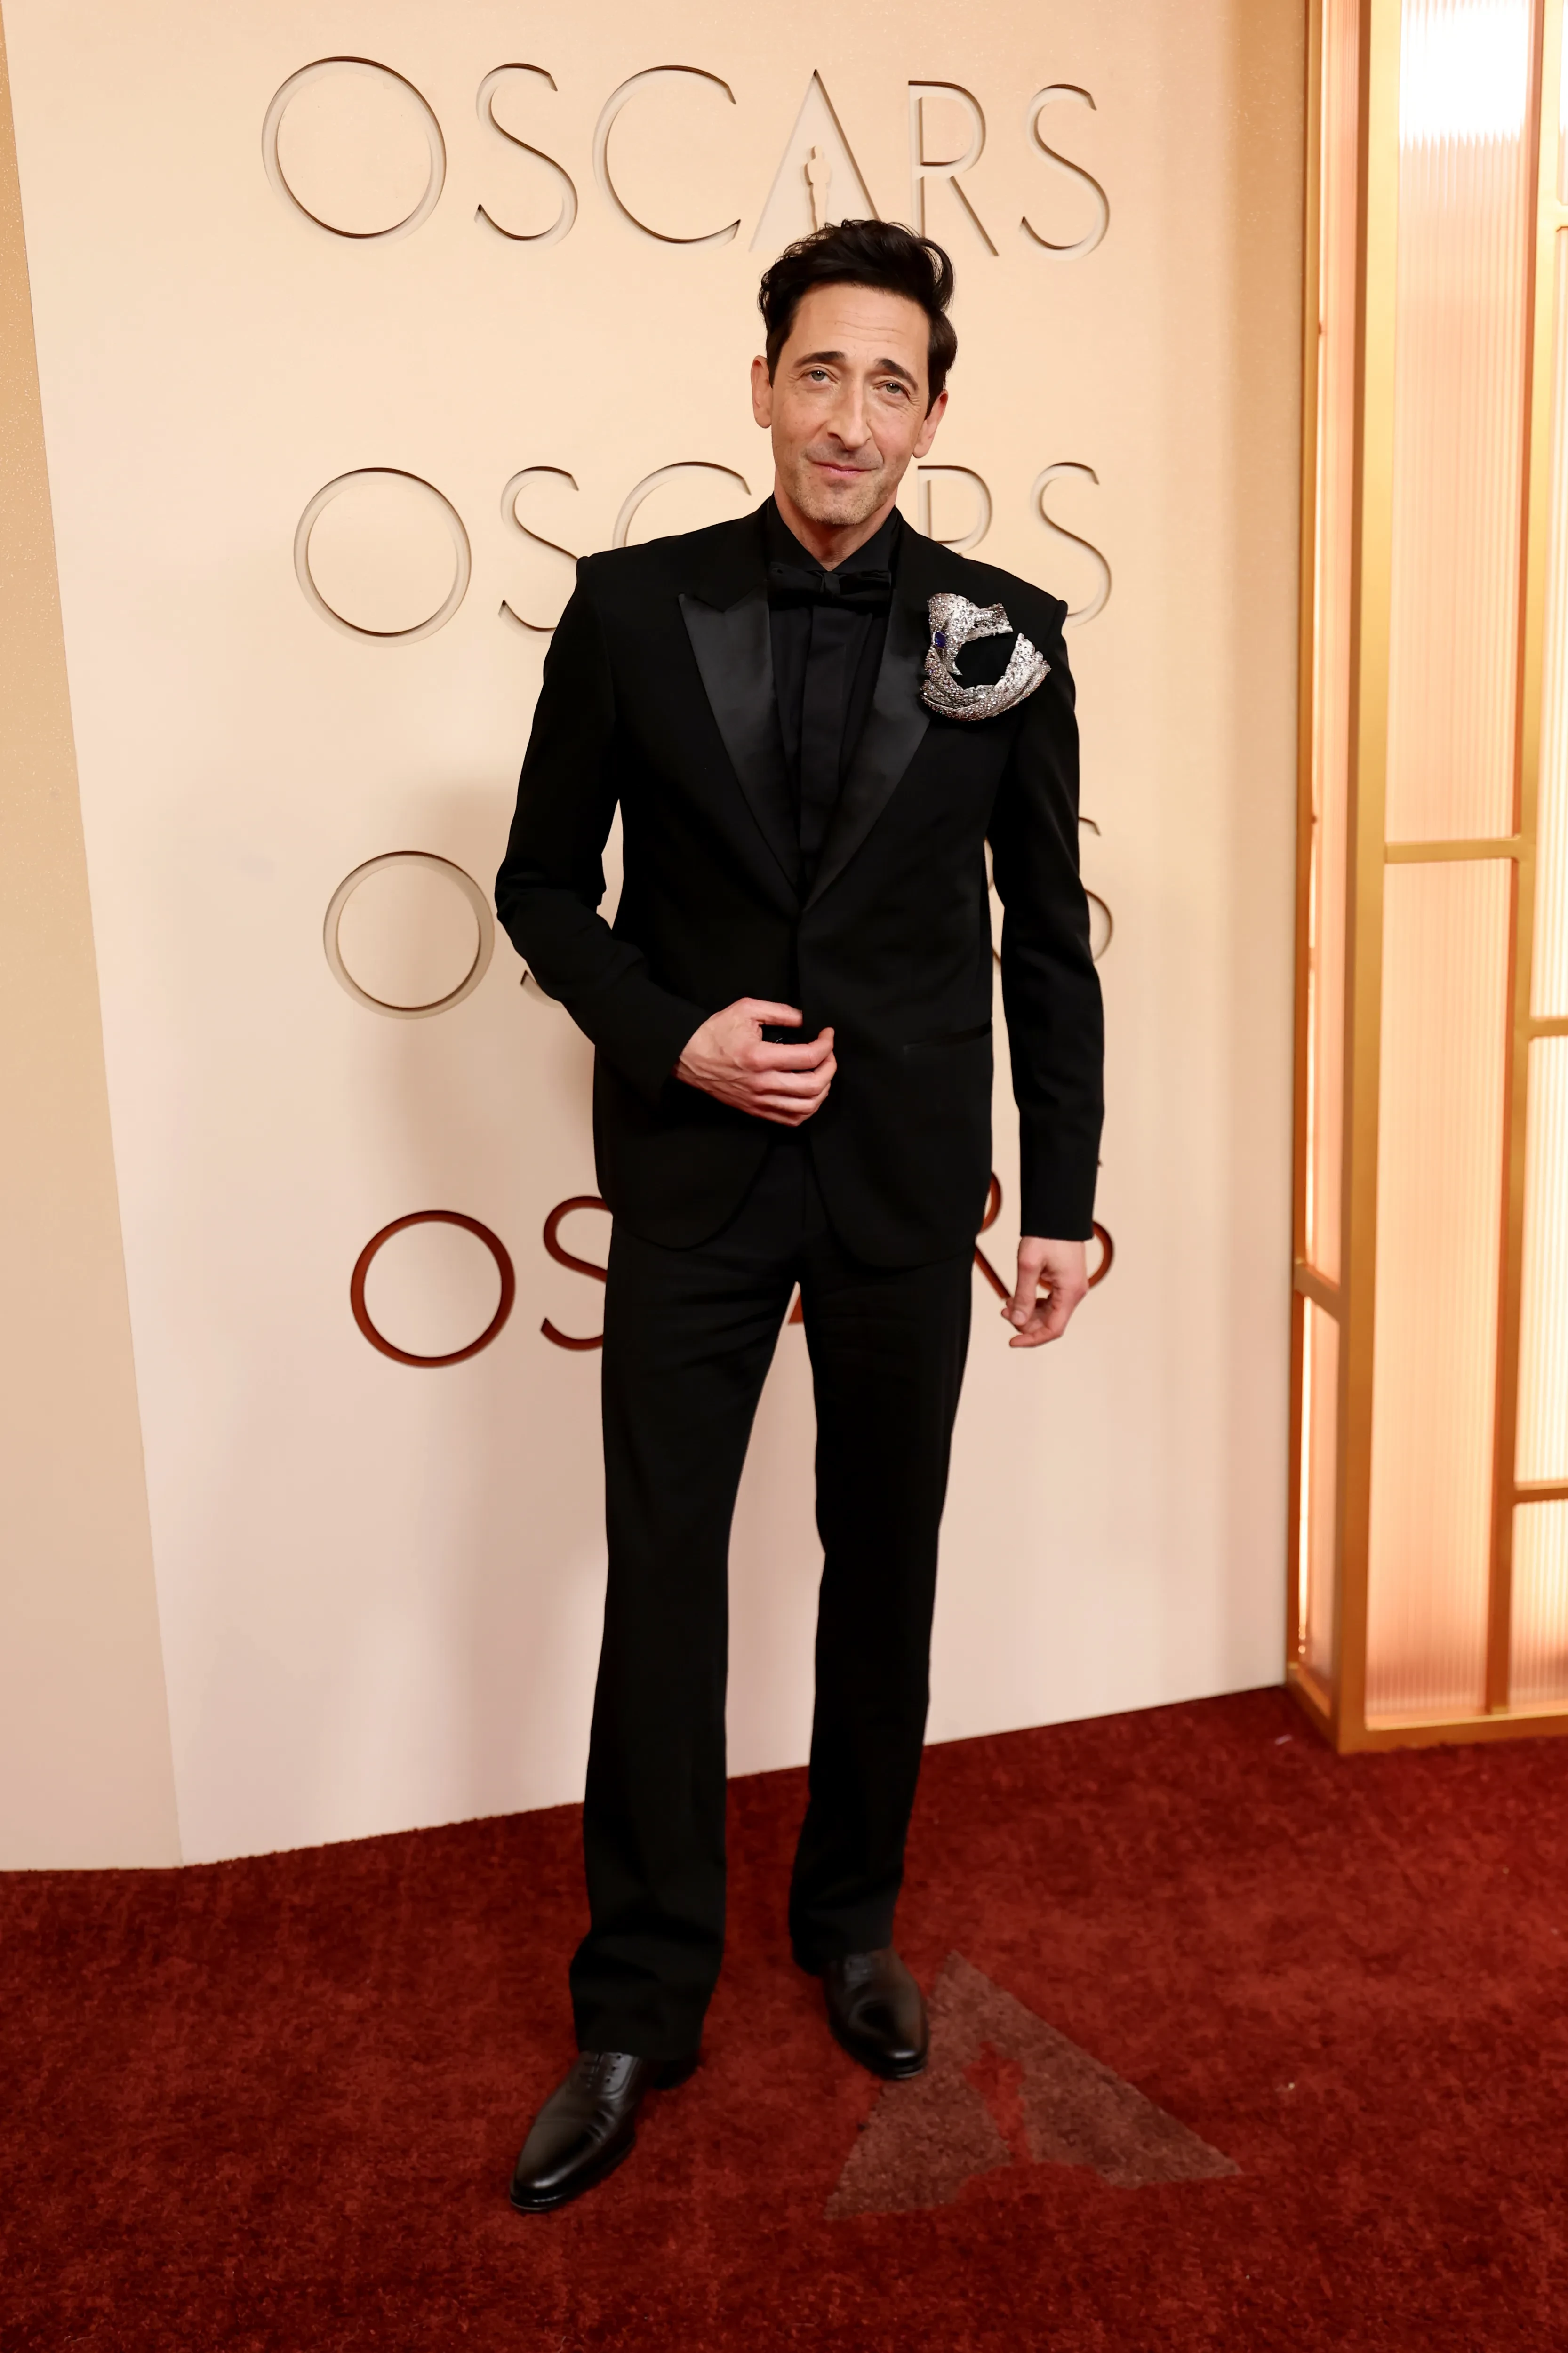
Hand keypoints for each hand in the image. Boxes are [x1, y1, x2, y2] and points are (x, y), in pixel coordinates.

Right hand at [675, 999, 835, 1125]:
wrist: (687, 1056)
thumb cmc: (715, 1032)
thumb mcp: (746, 1010)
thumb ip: (780, 1012)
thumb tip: (805, 1019)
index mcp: (760, 1057)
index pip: (808, 1057)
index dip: (826, 1045)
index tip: (827, 1034)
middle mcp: (761, 1084)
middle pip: (813, 1086)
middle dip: (830, 1068)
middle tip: (829, 1054)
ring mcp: (758, 1101)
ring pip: (805, 1108)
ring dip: (822, 1091)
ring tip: (822, 1074)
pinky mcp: (754, 1109)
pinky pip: (789, 1120)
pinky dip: (807, 1110)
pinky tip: (809, 1095)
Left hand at [1004, 1237, 1087, 1346]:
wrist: (1058, 1213)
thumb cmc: (1045, 1235)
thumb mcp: (1028, 1265)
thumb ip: (1023, 1296)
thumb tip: (1018, 1322)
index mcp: (1070, 1292)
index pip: (1053, 1329)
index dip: (1032, 1339)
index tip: (1011, 1342)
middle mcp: (1075, 1293)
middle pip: (1050, 1322)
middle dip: (1025, 1322)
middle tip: (1003, 1310)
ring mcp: (1072, 1287)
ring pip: (1049, 1312)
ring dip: (1027, 1312)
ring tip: (1007, 1303)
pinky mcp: (1066, 1281)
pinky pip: (1051, 1301)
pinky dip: (1033, 1302)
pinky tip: (1017, 1296)